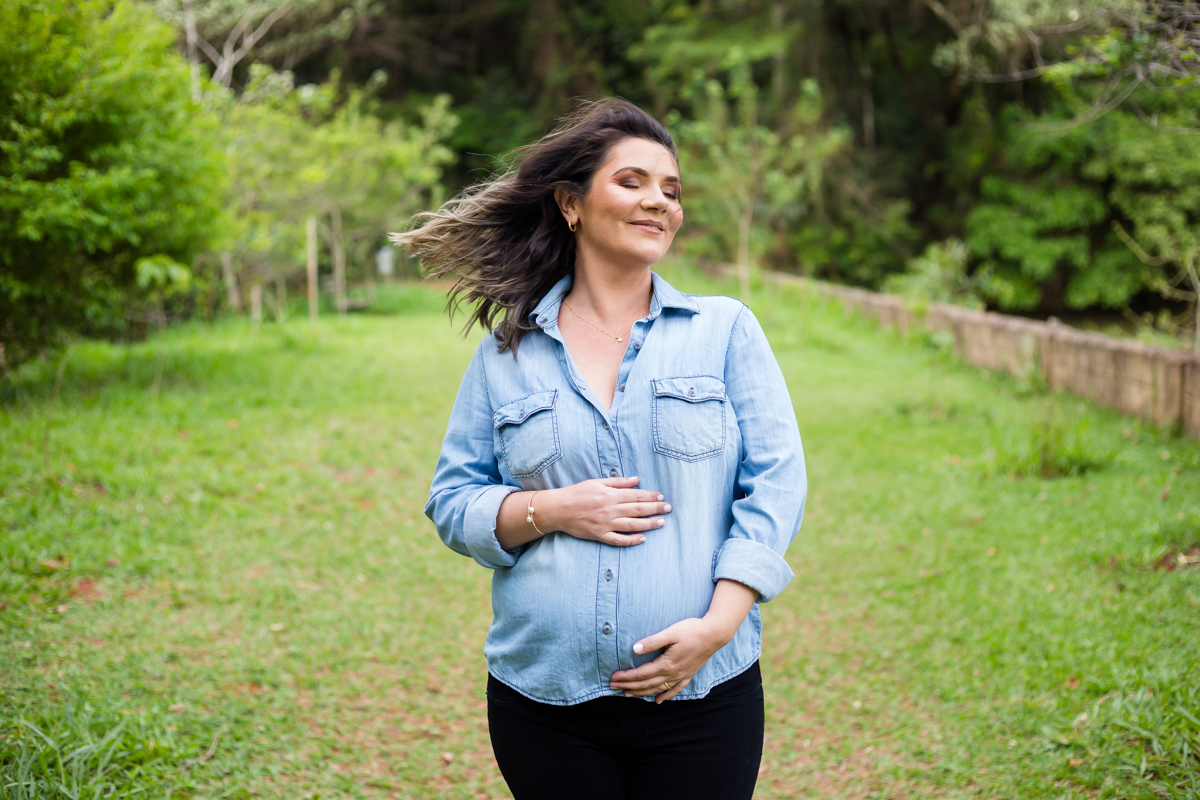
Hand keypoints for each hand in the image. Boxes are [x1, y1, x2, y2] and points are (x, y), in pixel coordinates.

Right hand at [539, 476, 670, 546]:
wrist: (558, 509)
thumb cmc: (577, 493)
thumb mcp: (597, 482)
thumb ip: (618, 482)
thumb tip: (636, 479)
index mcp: (610, 495)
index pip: (636, 495)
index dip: (651, 496)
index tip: (662, 497)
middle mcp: (610, 510)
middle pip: (638, 510)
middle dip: (655, 509)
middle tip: (668, 509)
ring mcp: (605, 524)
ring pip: (632, 525)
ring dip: (649, 524)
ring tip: (661, 523)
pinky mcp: (599, 536)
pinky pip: (618, 540)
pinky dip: (631, 540)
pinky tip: (642, 539)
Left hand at [608, 617, 732, 703]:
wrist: (715, 634)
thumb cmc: (692, 630)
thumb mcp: (670, 633)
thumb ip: (652, 642)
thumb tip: (634, 649)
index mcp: (666, 664)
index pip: (641, 674)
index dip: (626, 677)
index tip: (613, 678)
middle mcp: (673, 673)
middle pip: (646, 684)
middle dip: (629, 686)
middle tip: (613, 688)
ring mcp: (682, 675)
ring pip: (658, 688)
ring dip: (642, 692)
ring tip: (628, 694)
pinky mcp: (689, 674)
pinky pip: (675, 689)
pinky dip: (665, 696)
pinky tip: (658, 701)